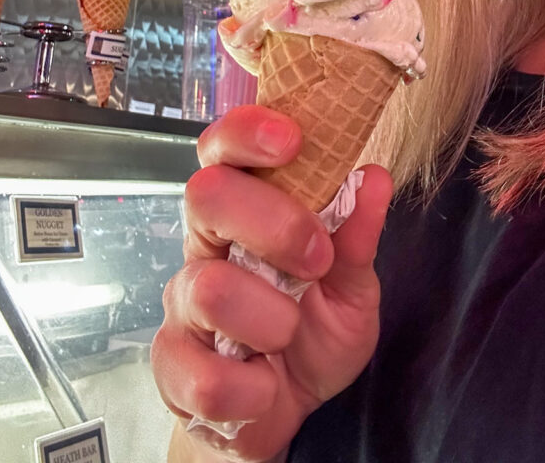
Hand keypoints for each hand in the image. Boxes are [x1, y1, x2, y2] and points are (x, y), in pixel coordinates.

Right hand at [151, 105, 392, 461]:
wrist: (288, 412)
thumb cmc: (314, 332)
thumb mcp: (352, 286)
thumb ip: (357, 236)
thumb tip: (373, 177)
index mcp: (244, 211)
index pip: (223, 149)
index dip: (248, 132)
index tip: (292, 139)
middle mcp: (206, 246)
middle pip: (206, 195)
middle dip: (274, 224)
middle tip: (316, 260)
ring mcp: (183, 304)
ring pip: (210, 289)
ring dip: (272, 320)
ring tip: (288, 336)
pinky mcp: (171, 367)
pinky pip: (205, 376)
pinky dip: (252, 388)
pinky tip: (264, 385)